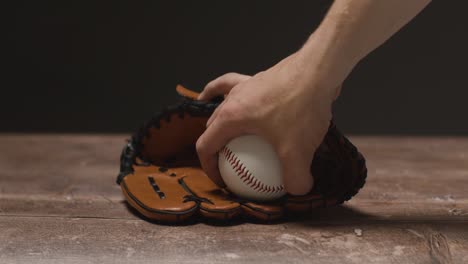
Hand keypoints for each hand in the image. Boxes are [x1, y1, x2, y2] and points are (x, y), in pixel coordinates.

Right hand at [196, 53, 339, 194]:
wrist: (319, 69)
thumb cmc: (302, 107)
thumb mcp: (298, 151)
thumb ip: (296, 178)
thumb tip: (296, 189)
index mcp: (230, 118)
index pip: (205, 146)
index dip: (209, 168)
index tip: (224, 182)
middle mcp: (232, 100)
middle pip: (212, 127)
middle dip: (216, 148)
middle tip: (232, 165)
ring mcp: (245, 86)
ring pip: (222, 105)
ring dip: (221, 121)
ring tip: (224, 134)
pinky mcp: (260, 79)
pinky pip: (238, 86)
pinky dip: (230, 93)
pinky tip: (236, 98)